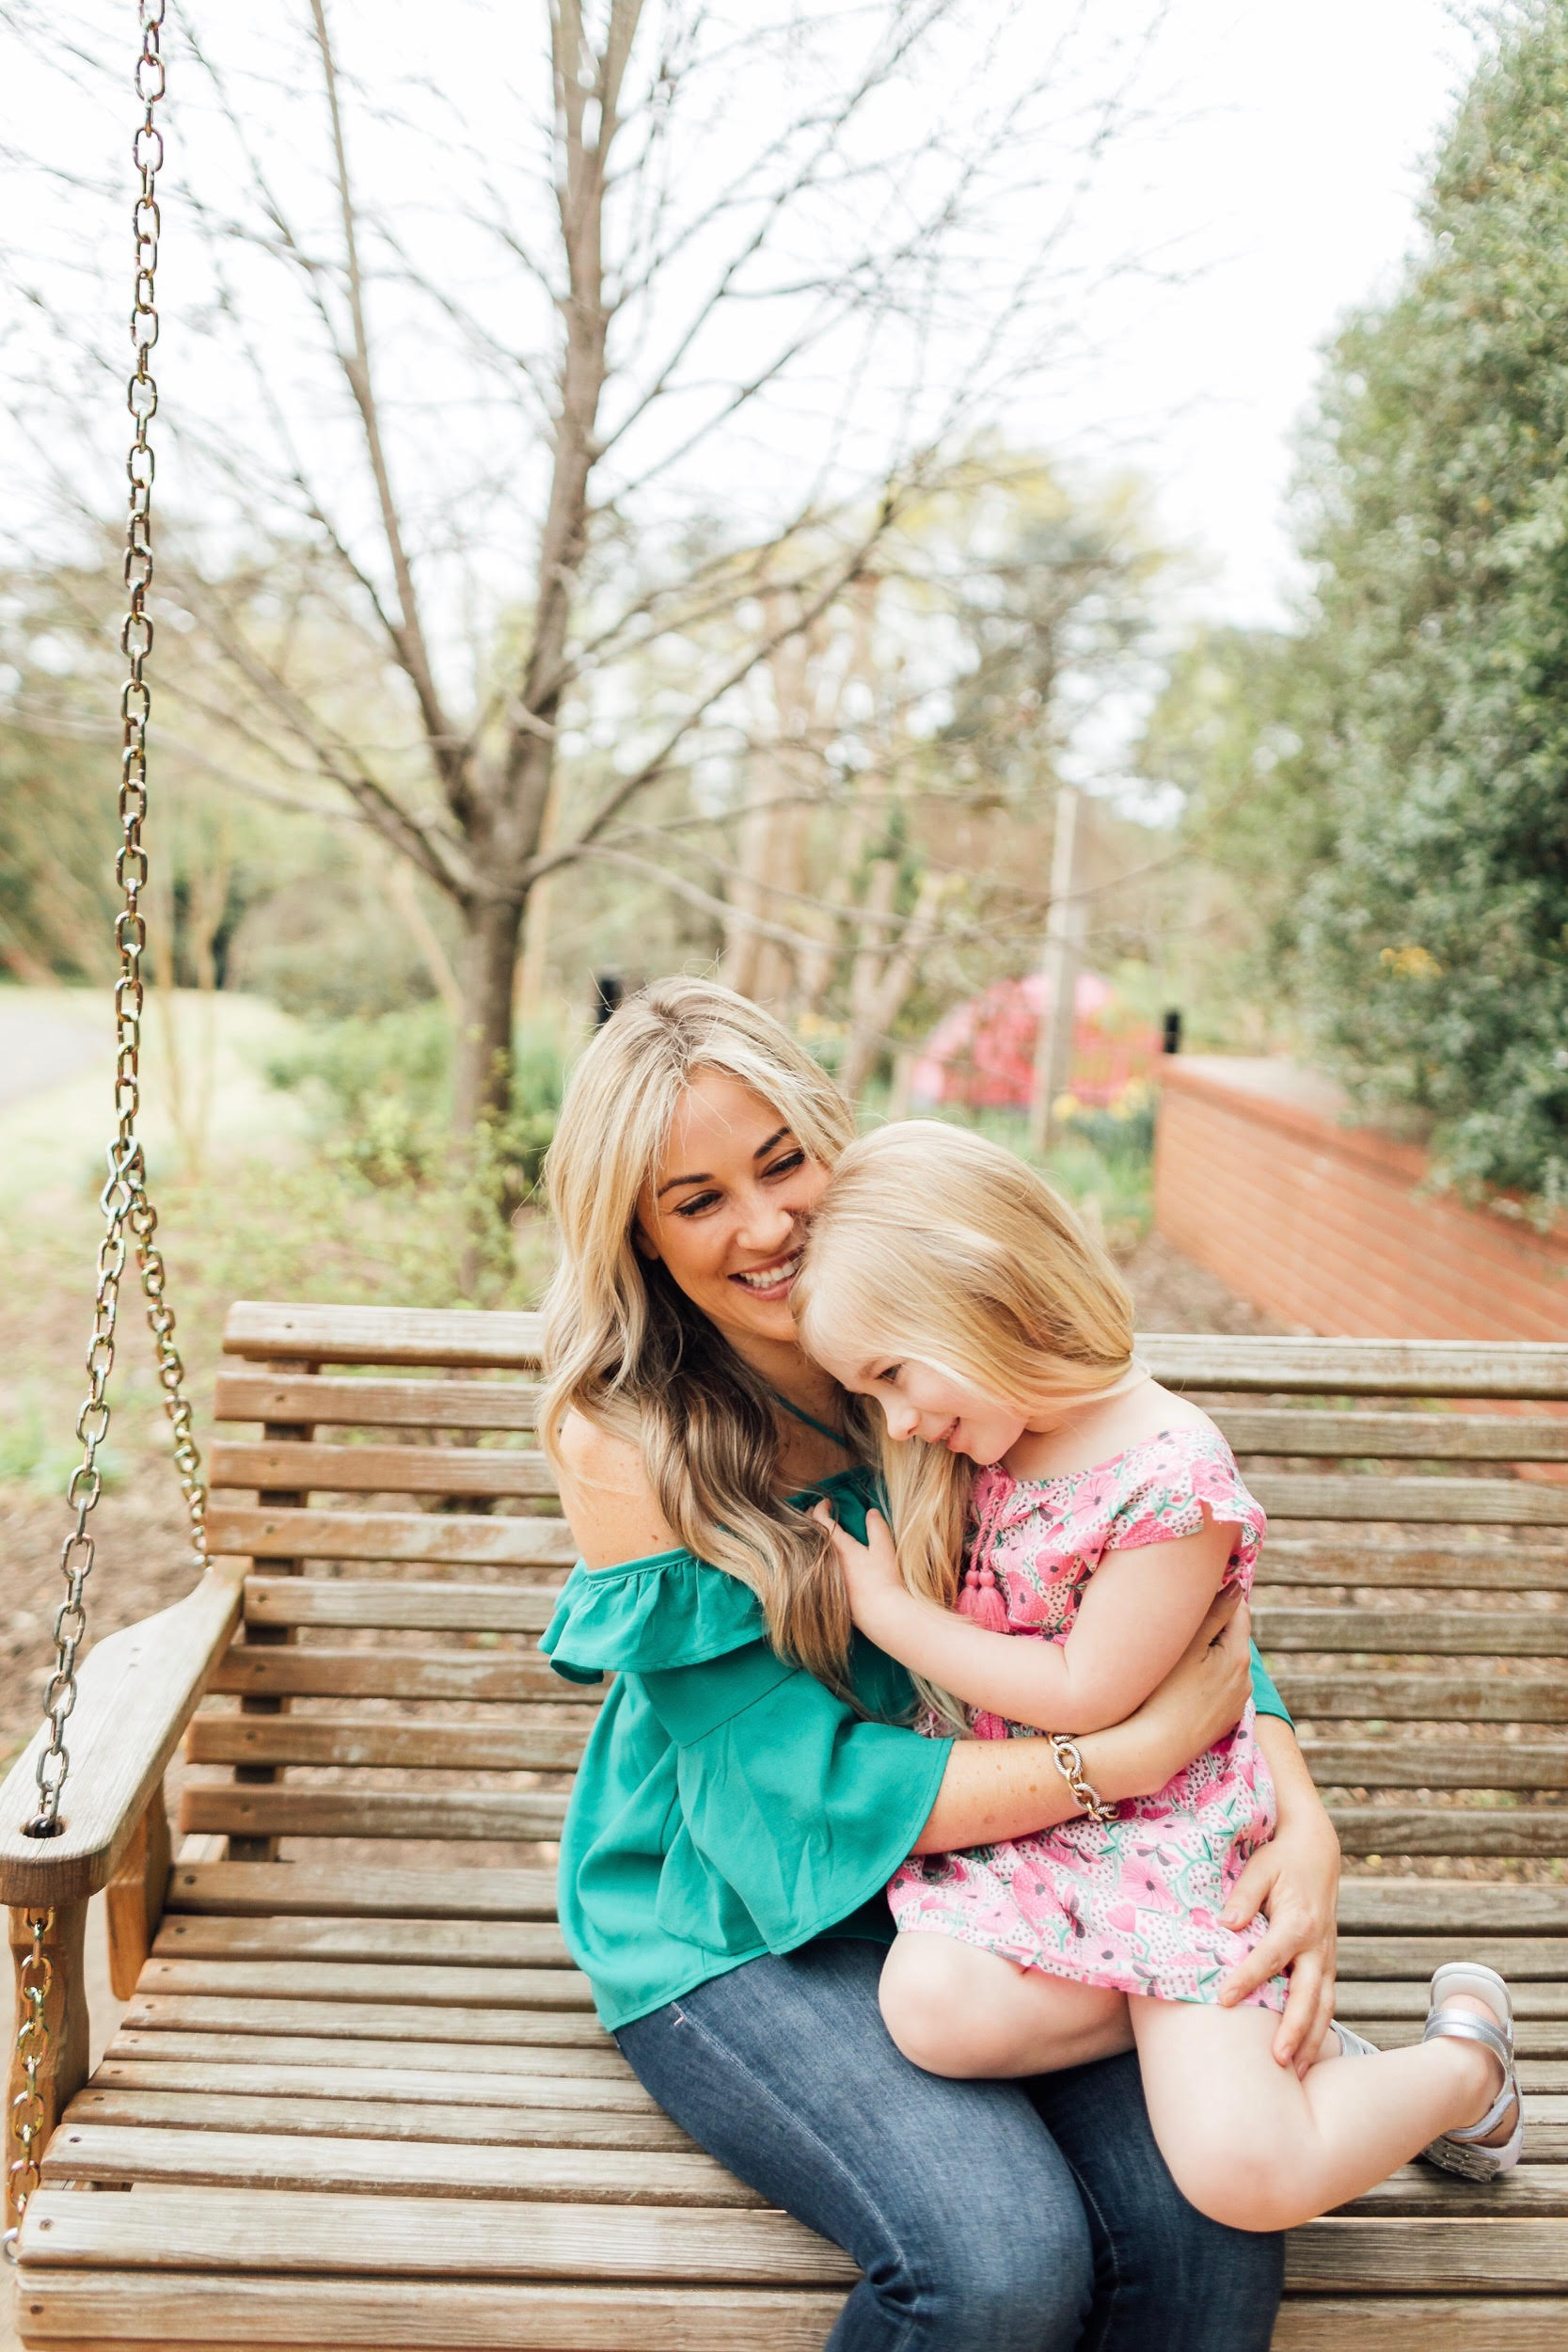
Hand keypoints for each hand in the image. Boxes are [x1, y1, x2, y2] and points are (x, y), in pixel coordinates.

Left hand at [812, 1501, 907, 1635]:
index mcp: (838, 1547)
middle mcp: (826, 1561)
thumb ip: (876, 1527)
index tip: (825, 1502)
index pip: (821, 1521)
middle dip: (811, 1521)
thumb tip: (870, 1511)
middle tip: (815, 1513)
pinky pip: (814, 1567)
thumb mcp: (884, 1548)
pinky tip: (821, 1558)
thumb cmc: (884, 1579)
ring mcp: (824, 1577)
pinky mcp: (826, 1592)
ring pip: (810, 1552)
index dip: (821, 1508)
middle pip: (810, 1535)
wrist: (881, 1614)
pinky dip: (815, 1556)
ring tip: (816, 1532)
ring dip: (812, 1539)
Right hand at [1112, 1587, 1248, 1792]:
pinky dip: (1210, 1676)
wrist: (1154, 1749)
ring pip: (1228, 1662)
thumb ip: (1214, 1613)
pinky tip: (1185, 1683)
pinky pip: (1222, 1685)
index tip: (1196, 1594)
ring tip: (1180, 1653)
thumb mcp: (1186, 1646)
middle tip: (1181, 1624)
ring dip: (1212, 1652)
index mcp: (1239, 1656)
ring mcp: (1237, 1702)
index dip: (1220, 1597)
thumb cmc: (1163, 1692)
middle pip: (1234, 1637)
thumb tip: (1236, 1586)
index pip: (1240, 1610)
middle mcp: (1246, 1679)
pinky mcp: (1226, 1719)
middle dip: (1215, 1626)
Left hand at [1218, 1728, 1340, 2074]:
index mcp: (1297, 1922)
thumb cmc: (1281, 1859)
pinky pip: (1326, 2002)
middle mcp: (1317, 1946)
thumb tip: (1225, 1925)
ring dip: (1311, 2041)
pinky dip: (1318, 2030)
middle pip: (1308, 1996)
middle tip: (1277, 2061)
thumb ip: (1243, 1895)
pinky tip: (1305, 2055)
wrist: (1317, 1851)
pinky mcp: (1325, 1963)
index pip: (1269, 1957)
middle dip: (1294, 2030)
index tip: (1222, 2000)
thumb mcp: (1260, 1868)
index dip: (1246, 1979)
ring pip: (1324, 2007)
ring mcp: (1325, 1958)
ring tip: (1294, 2074)